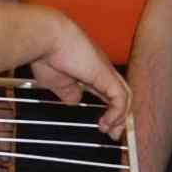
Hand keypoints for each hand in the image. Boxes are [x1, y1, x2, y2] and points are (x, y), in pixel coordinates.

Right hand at [26, 15, 129, 138]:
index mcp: (90, 69)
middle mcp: (101, 69)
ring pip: (125, 96)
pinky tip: (106, 122)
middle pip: (122, 94)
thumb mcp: (57, 81)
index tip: (104, 124)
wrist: (45, 38)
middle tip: (114, 133)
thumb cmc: (45, 54)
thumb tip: (75, 101)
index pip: (109, 91)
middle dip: (121, 116)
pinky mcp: (105, 74)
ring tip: (111, 131)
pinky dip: (117, 113)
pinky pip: (120, 97)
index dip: (110, 109)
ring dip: (120, 117)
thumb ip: (68, 92)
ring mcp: (105, 70)